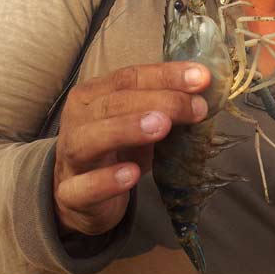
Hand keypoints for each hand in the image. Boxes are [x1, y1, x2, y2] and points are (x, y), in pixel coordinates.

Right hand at [54, 63, 210, 236]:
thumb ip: (164, 108)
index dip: (167, 75)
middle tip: (195, 106)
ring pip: (90, 139)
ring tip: (161, 127)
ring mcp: (69, 157)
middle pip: (114, 103)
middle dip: (159, 101)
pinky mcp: (71, 194)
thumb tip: (205, 96)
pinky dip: (107, 180)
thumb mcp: (138, 123)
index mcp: (94, 95)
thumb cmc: (116, 151)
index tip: (203, 78)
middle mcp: (78, 120)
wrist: (81, 197)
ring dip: (127, 129)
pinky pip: (84, 187)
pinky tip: (132, 174)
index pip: (130, 77)